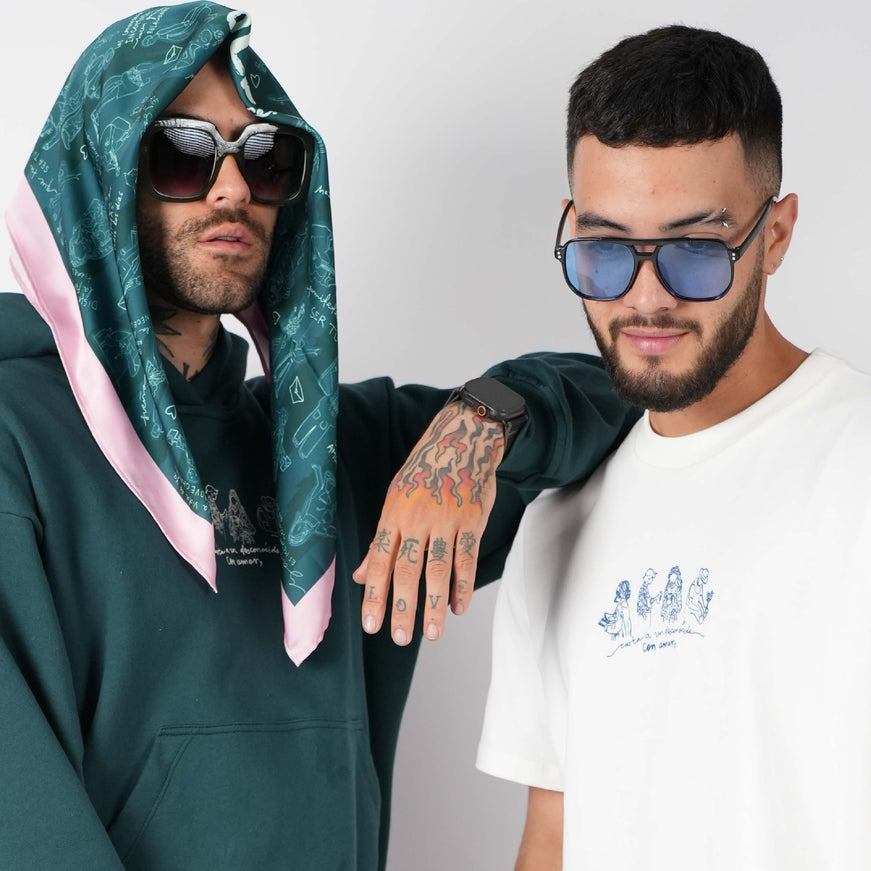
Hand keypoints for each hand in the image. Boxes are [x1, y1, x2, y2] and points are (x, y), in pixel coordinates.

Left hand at [353, 401, 504, 644]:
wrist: (462, 439)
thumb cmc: (425, 471)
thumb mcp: (395, 497)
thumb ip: (381, 539)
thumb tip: (360, 575)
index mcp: (394, 513)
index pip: (380, 560)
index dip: (375, 594)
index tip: (371, 624)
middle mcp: (418, 518)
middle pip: (407, 569)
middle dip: (403, 606)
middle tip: (400, 638)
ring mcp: (447, 520)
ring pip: (438, 568)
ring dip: (435, 604)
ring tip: (433, 633)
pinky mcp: (472, 520)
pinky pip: (467, 558)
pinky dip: (464, 584)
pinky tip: (458, 607)